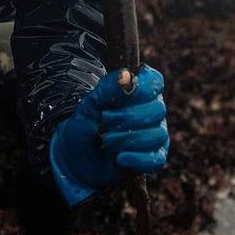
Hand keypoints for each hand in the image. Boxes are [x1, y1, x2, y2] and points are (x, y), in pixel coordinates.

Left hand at [48, 65, 168, 206]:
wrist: (77, 157)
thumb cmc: (86, 125)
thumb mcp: (89, 105)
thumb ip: (106, 89)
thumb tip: (126, 75)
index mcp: (139, 93)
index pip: (155, 81)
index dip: (142, 89)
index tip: (120, 99)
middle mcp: (152, 112)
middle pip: (157, 110)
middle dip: (128, 117)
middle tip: (105, 122)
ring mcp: (155, 135)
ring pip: (158, 135)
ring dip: (128, 139)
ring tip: (106, 141)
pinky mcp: (153, 158)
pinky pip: (157, 158)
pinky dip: (137, 159)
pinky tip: (119, 158)